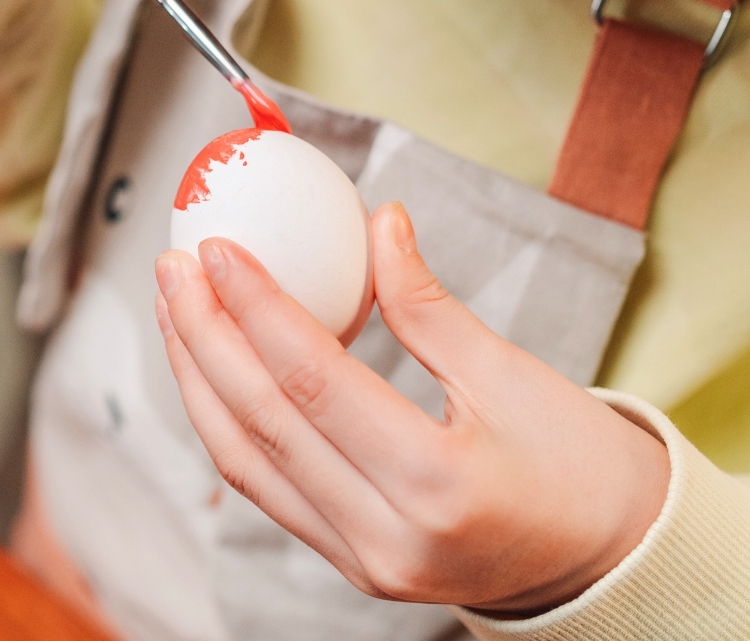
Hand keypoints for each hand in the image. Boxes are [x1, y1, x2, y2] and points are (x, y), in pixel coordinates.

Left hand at [154, 204, 669, 615]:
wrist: (610, 561)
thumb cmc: (578, 465)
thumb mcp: (514, 375)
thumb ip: (428, 304)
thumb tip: (376, 221)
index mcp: (437, 486)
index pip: (313, 382)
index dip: (256, 307)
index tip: (217, 247)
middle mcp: (386, 537)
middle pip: (262, 423)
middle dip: (203, 336)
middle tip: (173, 266)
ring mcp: (361, 560)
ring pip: (245, 462)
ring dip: (198, 379)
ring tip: (175, 307)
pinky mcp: (348, 562)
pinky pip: (265, 486)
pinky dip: (229, 422)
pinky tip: (209, 364)